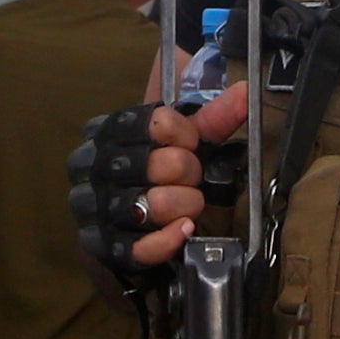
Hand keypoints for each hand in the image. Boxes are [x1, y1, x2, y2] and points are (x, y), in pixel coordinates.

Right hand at [112, 81, 250, 268]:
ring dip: (186, 206)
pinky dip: (172, 238)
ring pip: (158, 204)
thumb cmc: (154, 173)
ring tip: (186, 204)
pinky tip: (184, 228)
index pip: (161, 123)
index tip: (190, 144)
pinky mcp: (106, 246)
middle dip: (191, 174)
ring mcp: (96, 207)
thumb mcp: (179, 140)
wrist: (120, 221)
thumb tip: (244, 92)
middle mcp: (94, 166)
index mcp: (108, 132)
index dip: (187, 136)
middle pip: (167, 164)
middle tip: (190, 178)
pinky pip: (146, 245)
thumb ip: (210, 118)